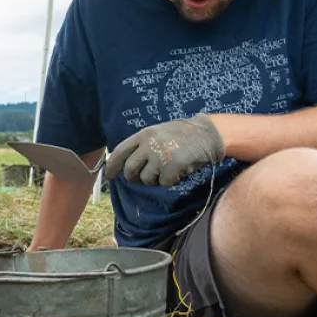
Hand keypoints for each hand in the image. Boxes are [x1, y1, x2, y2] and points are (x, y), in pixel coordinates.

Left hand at [105, 113, 224, 186]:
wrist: (207, 133)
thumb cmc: (181, 135)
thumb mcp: (157, 133)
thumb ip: (142, 146)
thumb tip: (124, 165)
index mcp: (143, 135)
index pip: (119, 152)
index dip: (112, 166)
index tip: (109, 175)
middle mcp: (148, 145)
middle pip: (129, 169)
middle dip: (133, 177)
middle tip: (143, 177)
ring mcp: (160, 156)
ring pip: (145, 179)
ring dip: (154, 179)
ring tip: (166, 168)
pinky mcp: (172, 167)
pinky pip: (163, 183)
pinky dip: (170, 181)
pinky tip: (177, 170)